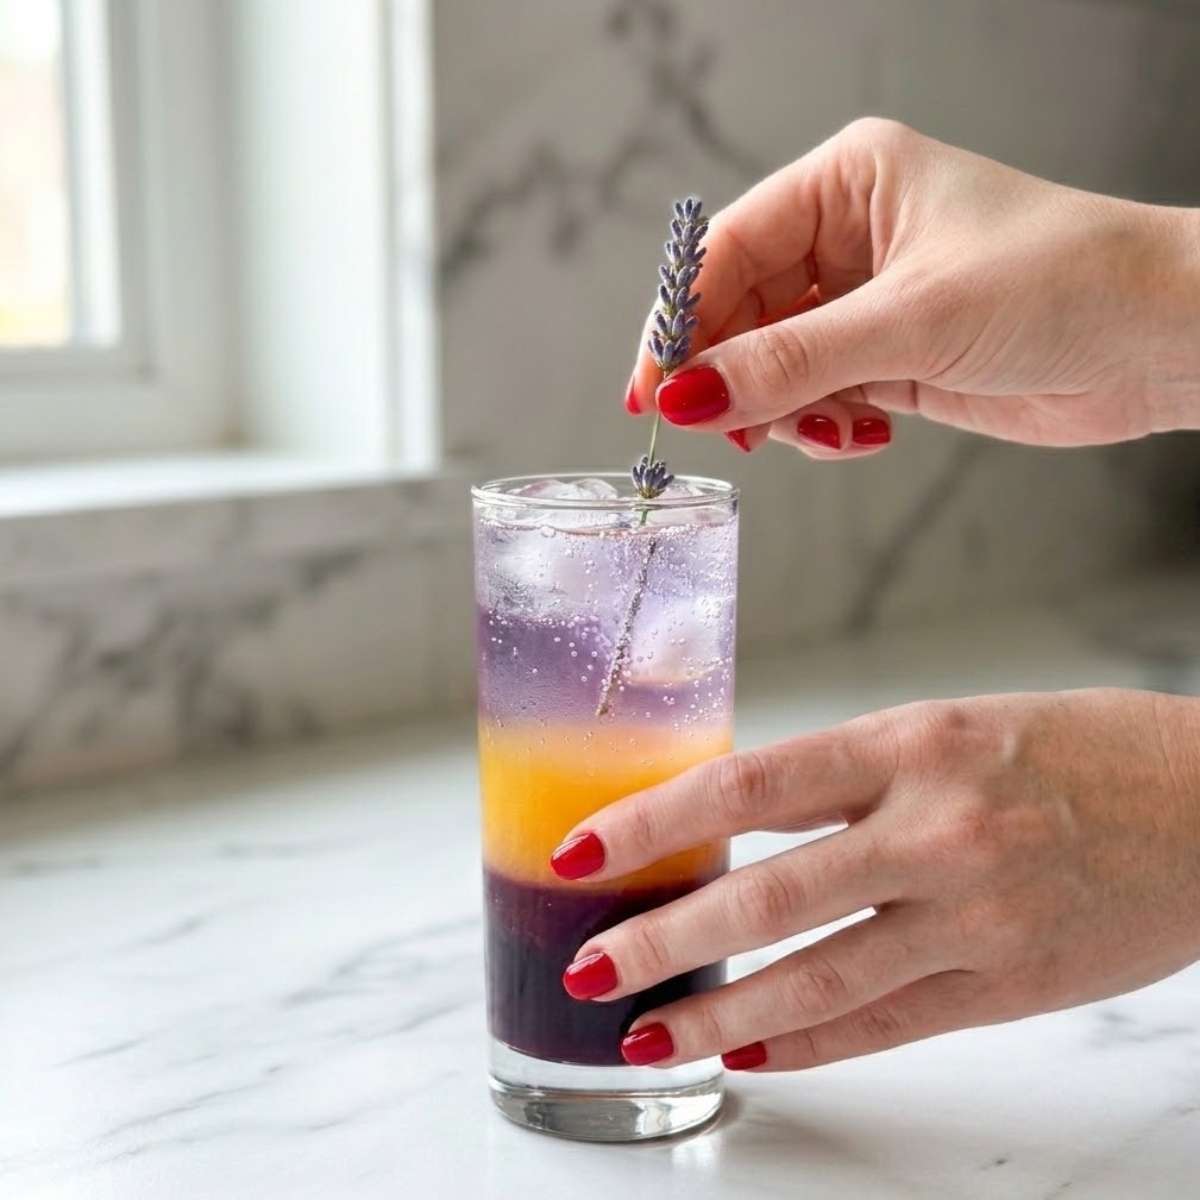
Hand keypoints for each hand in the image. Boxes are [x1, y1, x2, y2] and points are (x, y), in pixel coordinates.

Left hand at [552, 689, 1199, 1070]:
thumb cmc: (1073, 750)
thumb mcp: (949, 727)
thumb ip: (848, 778)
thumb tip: (738, 820)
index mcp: (911, 743)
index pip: (746, 786)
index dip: (651, 823)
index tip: (584, 850)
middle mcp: (936, 830)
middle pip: (767, 898)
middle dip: (664, 939)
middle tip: (591, 965)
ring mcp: (975, 918)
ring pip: (819, 981)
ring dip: (720, 1016)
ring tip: (649, 1032)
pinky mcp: (1011, 987)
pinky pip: (889, 1026)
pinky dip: (811, 1044)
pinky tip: (755, 1053)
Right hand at [626, 119, 1199, 455]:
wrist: (1162, 340)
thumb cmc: (1064, 283)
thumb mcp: (911, 319)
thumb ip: (791, 361)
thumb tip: (690, 394)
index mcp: (847, 185)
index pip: (727, 250)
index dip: (679, 321)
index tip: (651, 388)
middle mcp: (848, 238)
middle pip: (740, 312)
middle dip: (731, 375)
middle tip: (724, 429)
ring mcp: (867, 302)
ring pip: (773, 363)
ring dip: (781, 408)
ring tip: (822, 429)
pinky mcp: (889, 358)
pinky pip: (816, 397)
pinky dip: (821, 426)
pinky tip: (860, 433)